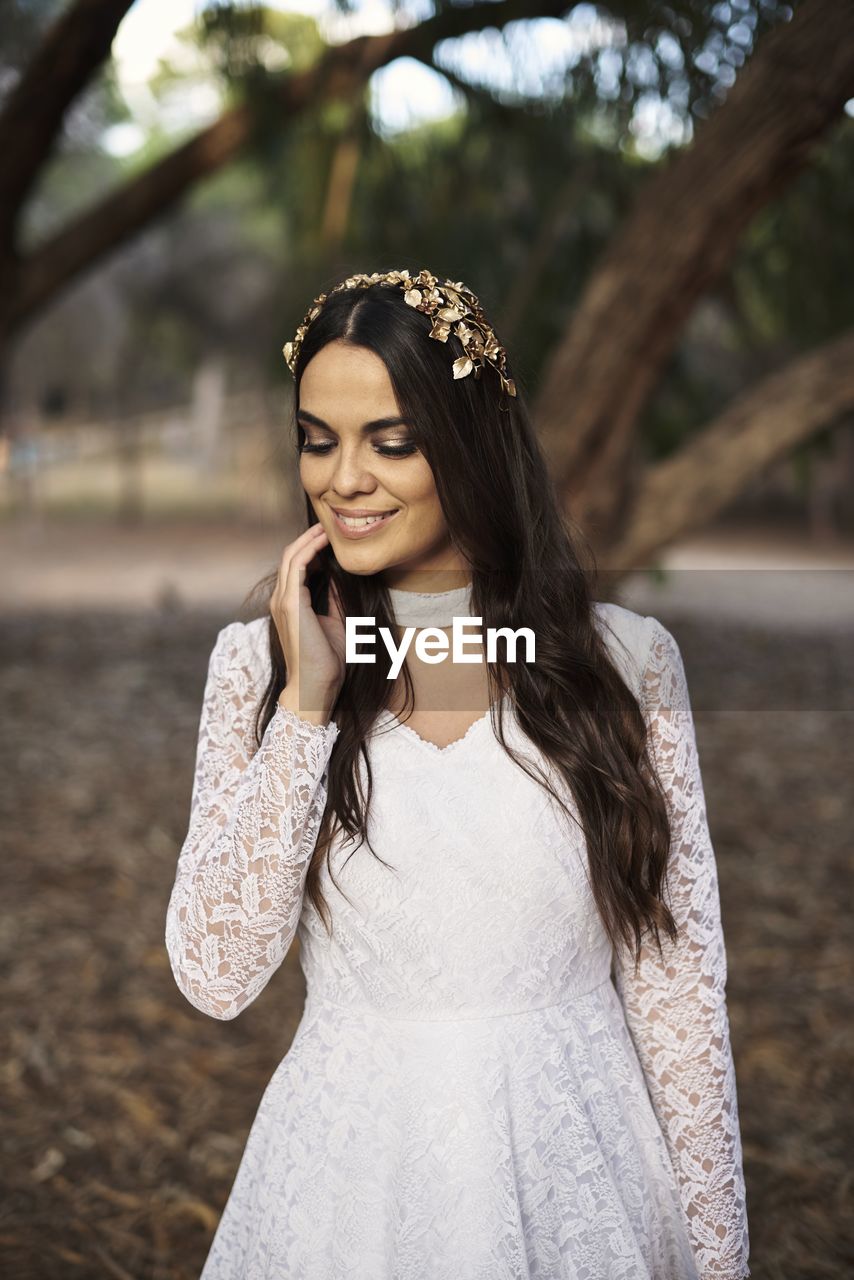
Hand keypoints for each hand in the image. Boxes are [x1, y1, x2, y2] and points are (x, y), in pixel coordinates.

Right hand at [270, 523, 344, 719]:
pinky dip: (311, 550)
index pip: (296, 566)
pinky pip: (298, 566)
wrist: (316, 686)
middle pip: (291, 555)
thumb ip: (335, 598)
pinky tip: (325, 542)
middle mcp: (281, 600)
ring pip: (292, 556)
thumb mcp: (336, 622)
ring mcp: (283, 601)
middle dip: (310, 537)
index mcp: (289, 605)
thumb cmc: (326, 661)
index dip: (311, 548)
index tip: (331, 537)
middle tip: (330, 524)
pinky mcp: (291, 604)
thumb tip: (342, 575)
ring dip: (310, 539)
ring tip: (328, 527)